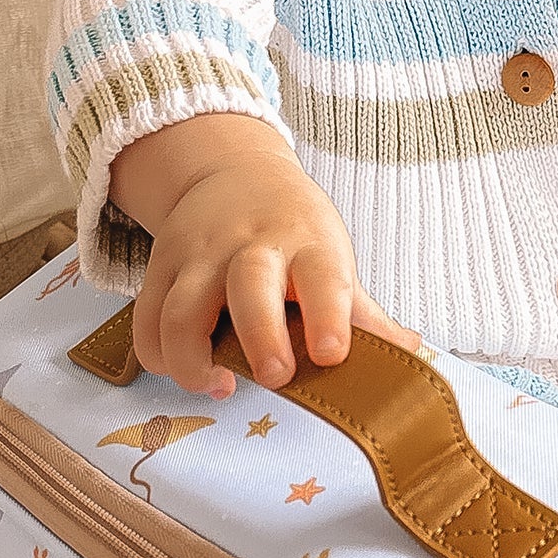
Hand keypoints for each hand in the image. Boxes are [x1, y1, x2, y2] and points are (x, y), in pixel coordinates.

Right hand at [127, 144, 416, 401]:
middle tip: (275, 376)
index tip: (332, 355)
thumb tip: (411, 354)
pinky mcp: (160, 267)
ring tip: (219, 384)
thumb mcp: (332, 257)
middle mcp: (251, 245)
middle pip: (249, 285)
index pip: (323, 275)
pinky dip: (158, 356)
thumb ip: (363, 314)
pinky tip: (189, 371)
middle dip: (260, 335)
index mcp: (308, 244)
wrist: (233, 172)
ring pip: (179, 309)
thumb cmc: (294, 231)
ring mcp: (200, 255)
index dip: (329, 315)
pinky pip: (146, 320)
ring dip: (193, 358)